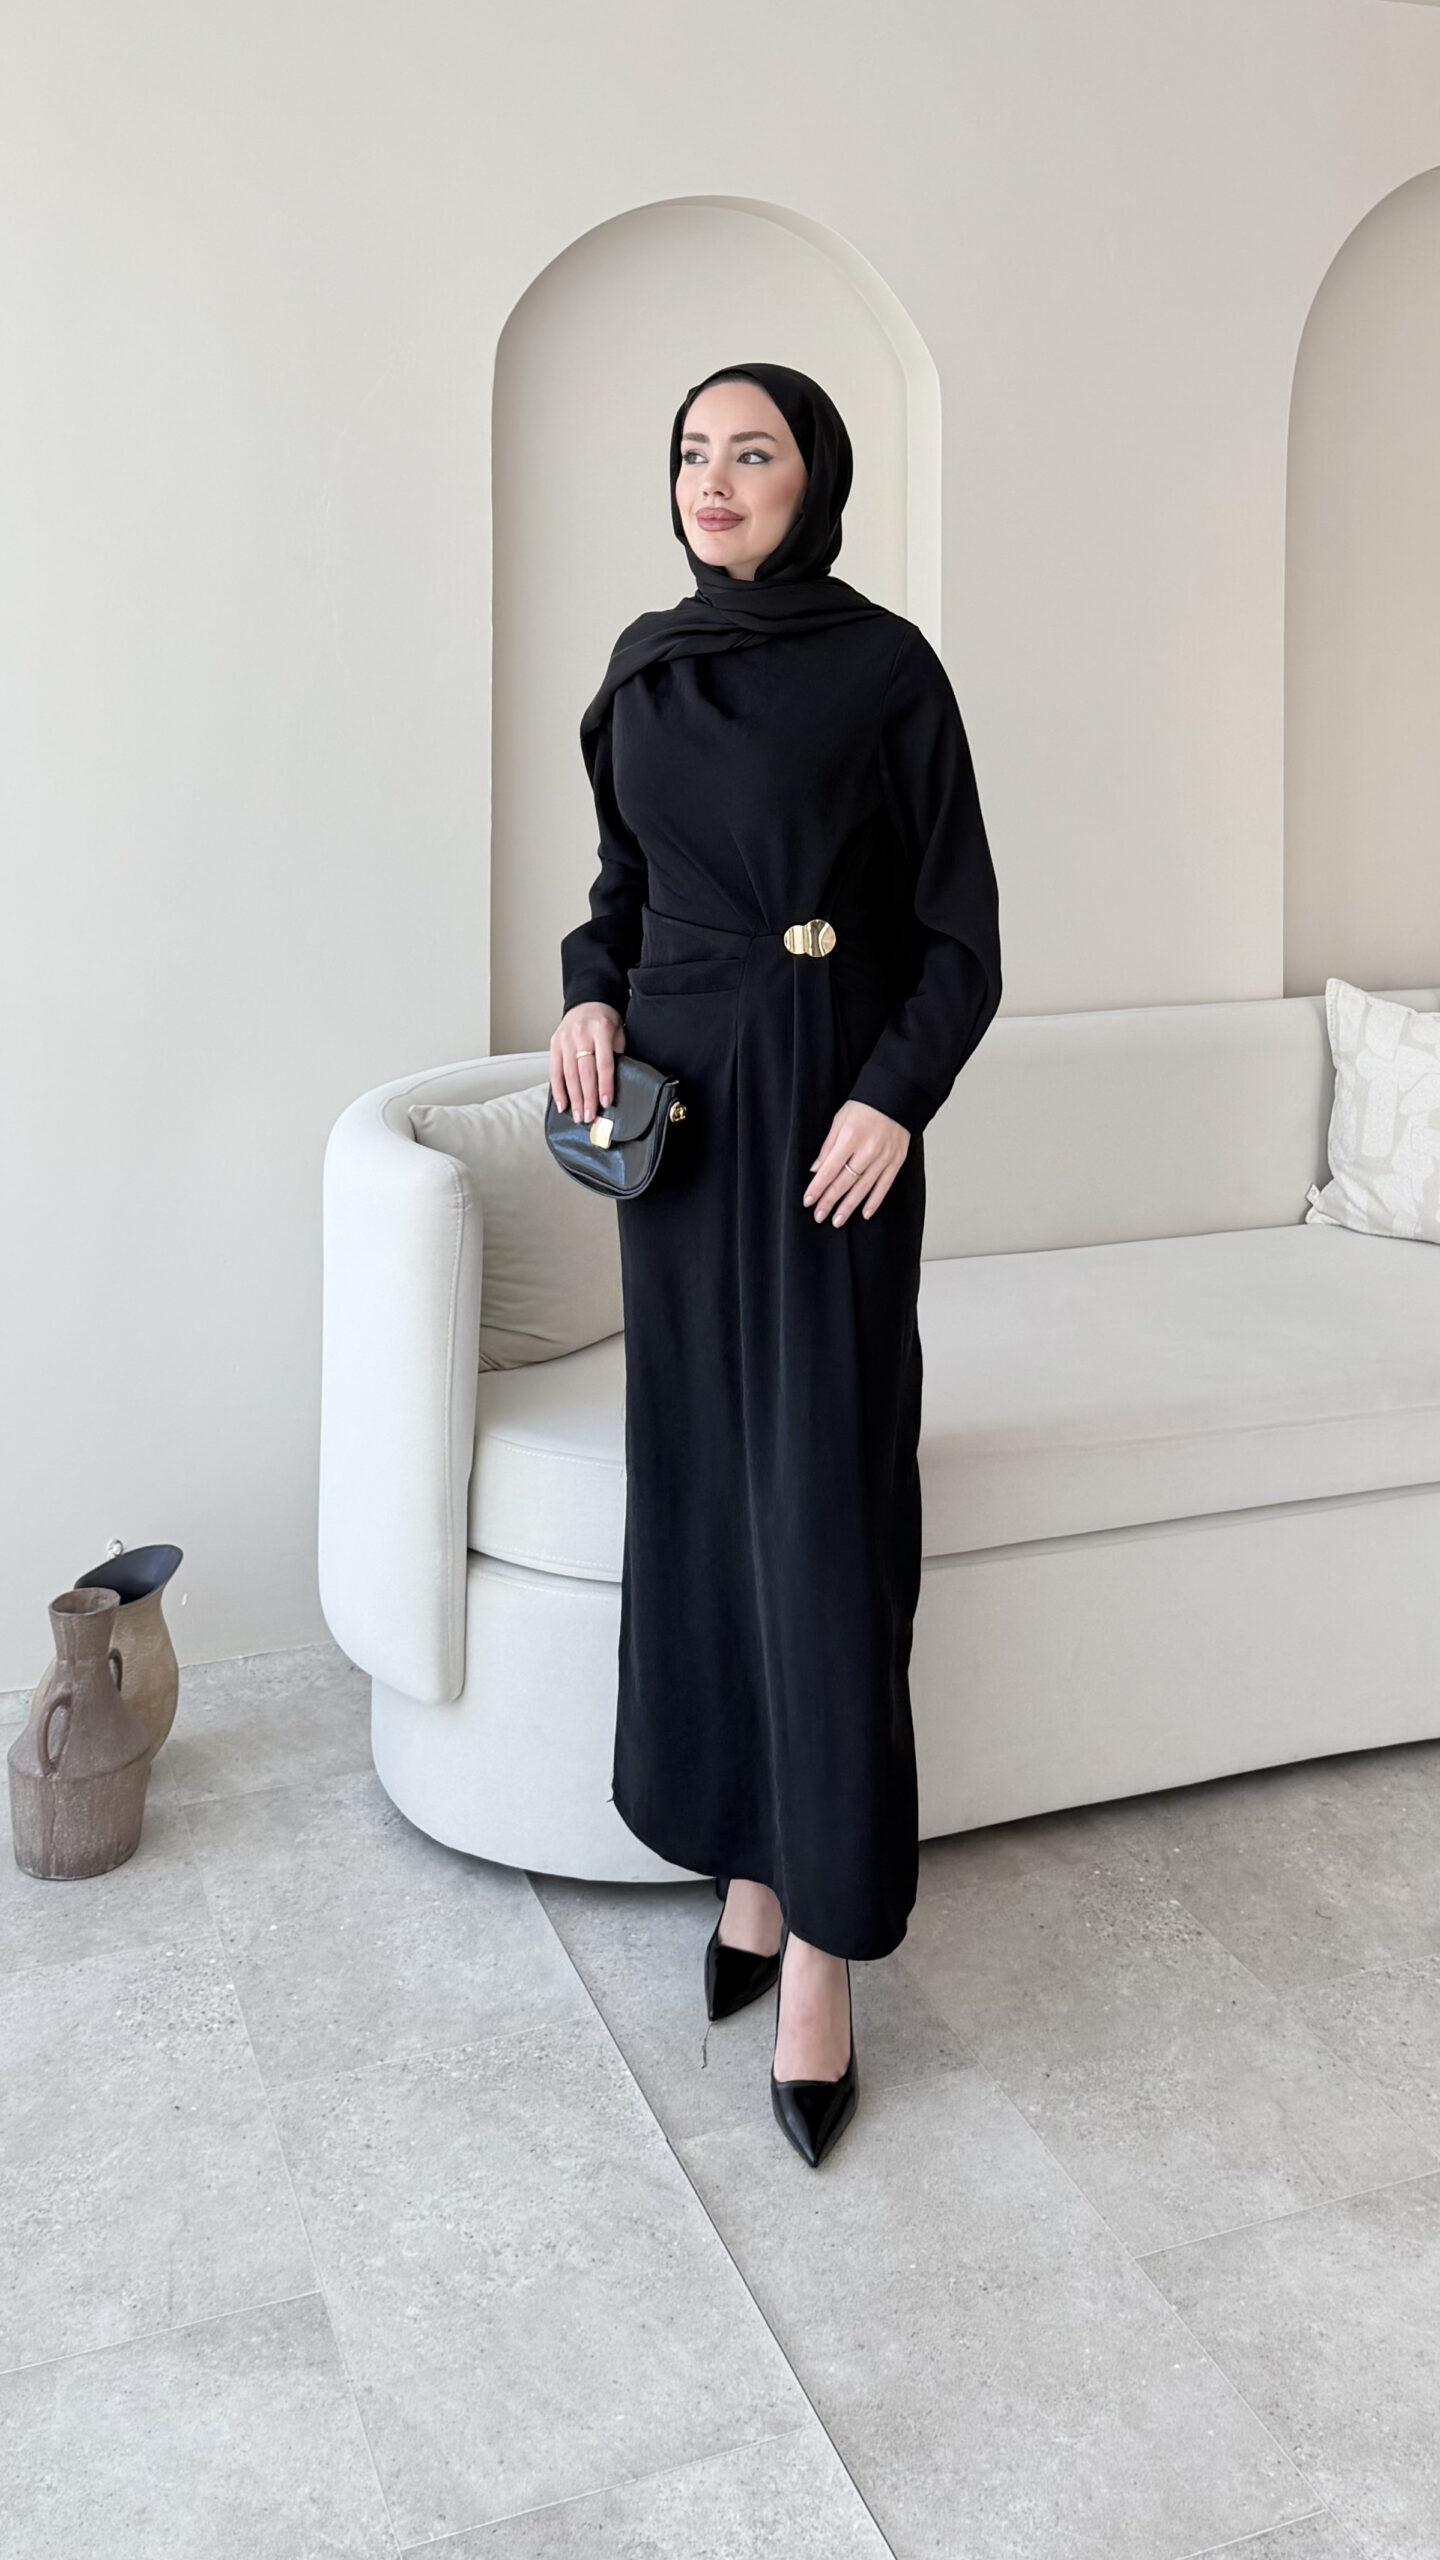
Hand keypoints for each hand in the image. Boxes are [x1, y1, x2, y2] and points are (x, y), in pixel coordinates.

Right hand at [551, 1002, 625, 1124]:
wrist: (587, 1002)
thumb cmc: (605, 1022)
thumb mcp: (618, 1033)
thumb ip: (615, 1055)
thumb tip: (613, 1085)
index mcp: (601, 1030)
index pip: (603, 1063)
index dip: (604, 1085)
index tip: (605, 1103)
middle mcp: (581, 1034)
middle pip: (584, 1071)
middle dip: (587, 1097)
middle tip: (590, 1117)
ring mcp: (565, 1039)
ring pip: (568, 1074)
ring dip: (574, 1098)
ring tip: (579, 1116)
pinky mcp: (554, 1044)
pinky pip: (554, 1071)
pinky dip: (558, 1090)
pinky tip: (563, 1104)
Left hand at [804, 1101, 910, 1224]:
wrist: (896, 1096)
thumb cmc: (865, 1107)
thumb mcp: (839, 1121)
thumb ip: (827, 1147)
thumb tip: (816, 1170)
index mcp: (850, 1138)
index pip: (829, 1169)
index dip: (817, 1187)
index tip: (808, 1201)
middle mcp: (868, 1150)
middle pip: (845, 1182)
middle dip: (830, 1201)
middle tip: (819, 1216)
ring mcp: (884, 1157)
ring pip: (864, 1188)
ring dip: (849, 1206)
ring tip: (838, 1220)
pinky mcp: (896, 1161)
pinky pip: (884, 1186)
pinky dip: (874, 1201)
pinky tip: (865, 1213)